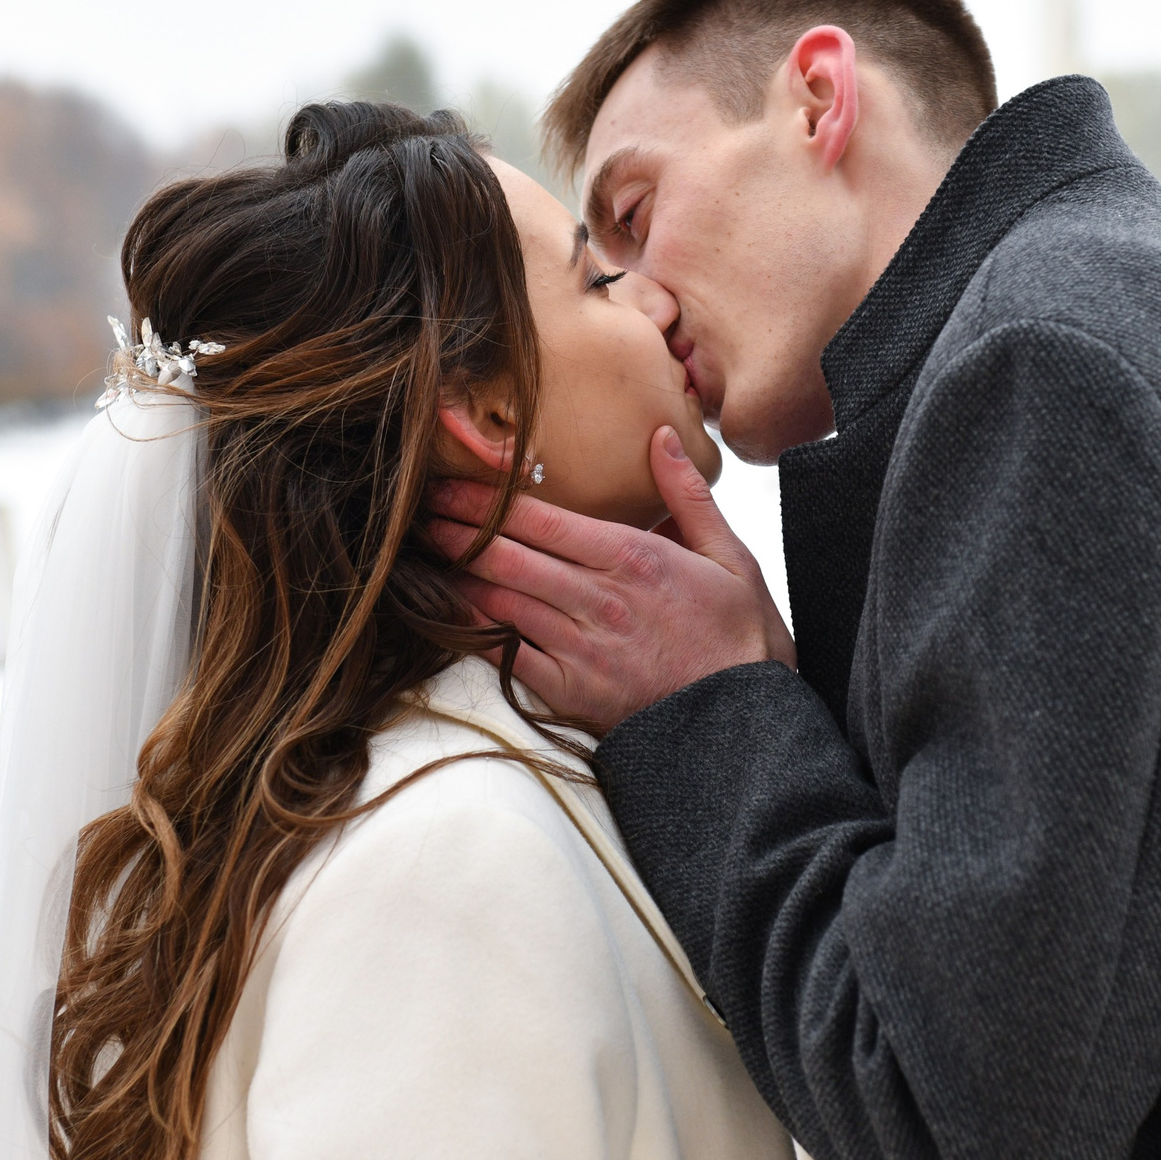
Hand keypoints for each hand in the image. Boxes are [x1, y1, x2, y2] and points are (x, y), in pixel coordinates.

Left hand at [428, 426, 797, 731]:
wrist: (742, 722)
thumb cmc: (739, 638)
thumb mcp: (730, 556)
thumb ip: (687, 496)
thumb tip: (660, 437)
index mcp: (632, 559)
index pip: (541, 521)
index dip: (485, 503)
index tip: (449, 487)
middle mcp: (598, 600)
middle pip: (507, 558)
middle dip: (456, 534)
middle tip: (418, 515)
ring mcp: (580, 648)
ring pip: (499, 603)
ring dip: (457, 578)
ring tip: (424, 556)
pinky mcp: (570, 691)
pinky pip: (508, 654)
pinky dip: (475, 631)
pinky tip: (452, 613)